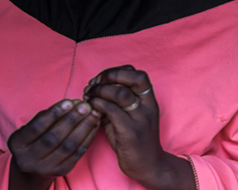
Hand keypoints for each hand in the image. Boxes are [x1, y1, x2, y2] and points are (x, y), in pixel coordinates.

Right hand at [7, 99, 100, 189]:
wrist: (33, 163)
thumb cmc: (35, 136)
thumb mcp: (33, 124)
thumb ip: (49, 114)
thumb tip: (73, 103)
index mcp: (18, 143)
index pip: (37, 127)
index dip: (54, 114)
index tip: (69, 102)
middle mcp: (29, 159)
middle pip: (54, 138)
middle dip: (72, 120)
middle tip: (85, 106)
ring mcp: (45, 168)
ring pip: (68, 146)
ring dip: (83, 128)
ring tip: (93, 114)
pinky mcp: (61, 171)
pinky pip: (77, 153)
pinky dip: (88, 138)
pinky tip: (94, 125)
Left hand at [83, 66, 194, 189]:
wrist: (149, 166)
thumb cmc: (133, 139)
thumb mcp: (127, 115)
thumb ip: (114, 101)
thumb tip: (92, 88)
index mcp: (148, 99)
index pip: (137, 74)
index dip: (117, 71)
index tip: (101, 78)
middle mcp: (148, 106)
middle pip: (133, 78)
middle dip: (109, 75)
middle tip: (93, 83)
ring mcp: (141, 118)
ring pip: (120, 93)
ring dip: (100, 90)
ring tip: (88, 94)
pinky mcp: (131, 132)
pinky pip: (112, 110)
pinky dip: (98, 104)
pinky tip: (91, 106)